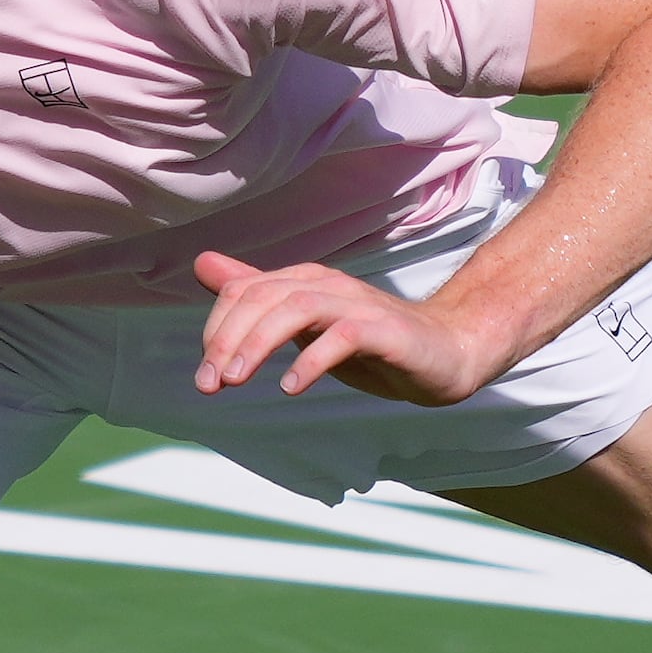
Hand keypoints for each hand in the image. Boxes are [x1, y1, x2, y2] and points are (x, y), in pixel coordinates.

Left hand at [188, 250, 506, 404]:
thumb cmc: (372, 341)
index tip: (206, 373)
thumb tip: (204, 265)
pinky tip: (291, 387)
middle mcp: (328, 285)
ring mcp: (358, 306)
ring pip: (298, 307)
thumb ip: (256, 295)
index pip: (244, 290)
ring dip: (259, 343)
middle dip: (227, 338)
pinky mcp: (386, 331)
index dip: (216, 327)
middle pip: (264, 296)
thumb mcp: (304, 322)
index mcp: (304, 282)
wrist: (448, 351)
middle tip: (209, 383)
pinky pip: (344, 336)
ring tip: (236, 379)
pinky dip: (313, 359)